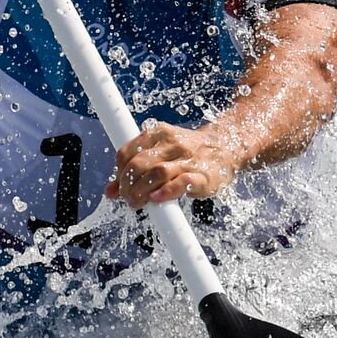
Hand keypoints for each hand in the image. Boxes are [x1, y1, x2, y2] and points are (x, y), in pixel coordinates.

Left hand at [105, 121, 244, 208]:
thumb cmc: (187, 154)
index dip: (119, 173)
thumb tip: (110, 192)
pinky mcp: (202, 175)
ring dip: (141, 191)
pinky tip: (157, 198)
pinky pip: (182, 182)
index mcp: (158, 133)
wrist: (226, 148)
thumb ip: (135, 170)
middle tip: (128, 199)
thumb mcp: (160, 154)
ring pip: (157, 172)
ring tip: (136, 204)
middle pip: (139, 164)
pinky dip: (166, 191)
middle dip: (127, 185)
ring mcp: (188, 158)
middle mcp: (172, 143)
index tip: (119, 187)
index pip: (127, 153)